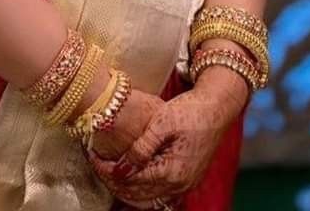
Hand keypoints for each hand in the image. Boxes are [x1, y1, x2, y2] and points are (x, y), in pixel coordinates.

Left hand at [89, 68, 247, 207]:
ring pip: (147, 200)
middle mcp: (179, 185)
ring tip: (108, 172)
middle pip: (137, 195)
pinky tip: (130, 179)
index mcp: (172, 172)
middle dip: (112, 182)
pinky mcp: (186, 179)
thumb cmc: (190, 110)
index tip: (92, 156)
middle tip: (96, 164)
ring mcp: (184, 185)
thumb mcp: (163, 122)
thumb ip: (142, 147)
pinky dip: (141, 191)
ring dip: (125, 190)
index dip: (107, 170)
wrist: (217, 108)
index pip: (130, 180)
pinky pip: (159, 196)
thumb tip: (121, 169)